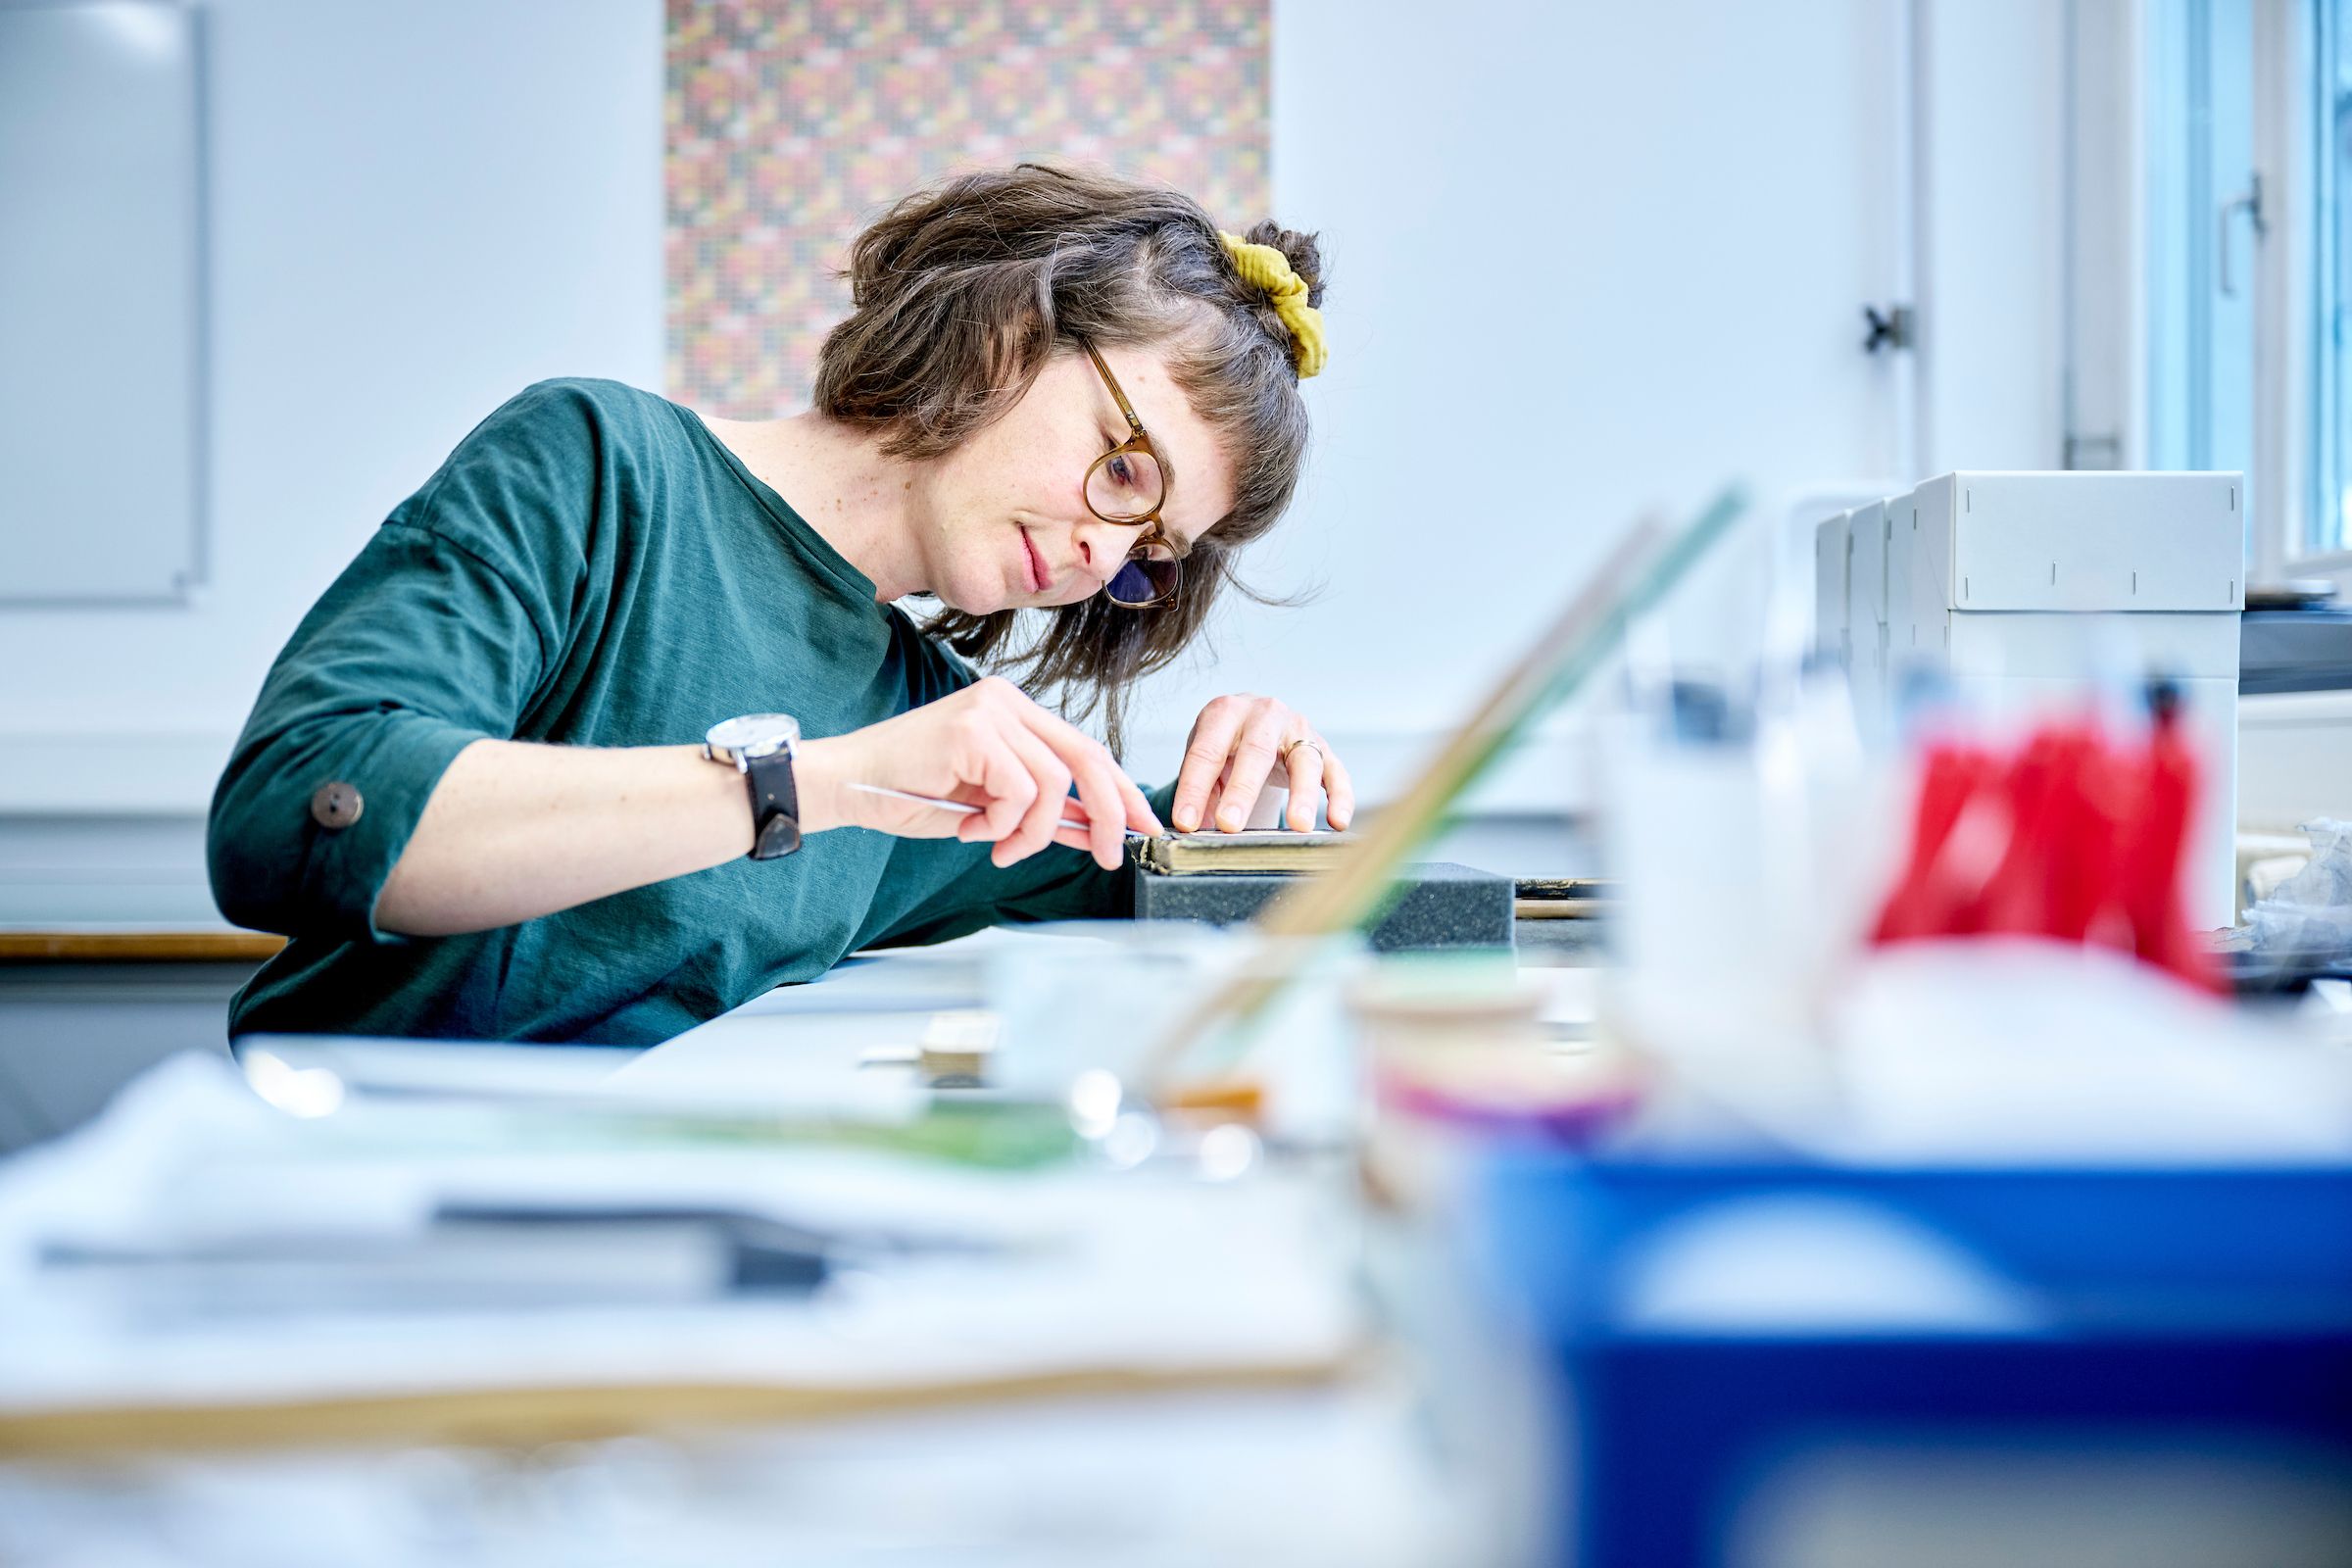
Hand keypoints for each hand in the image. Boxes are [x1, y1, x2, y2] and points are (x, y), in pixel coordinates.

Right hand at [796, 677, 1160, 869]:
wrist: (850, 785)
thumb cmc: (912, 794)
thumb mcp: (993, 809)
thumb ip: (1045, 813)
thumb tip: (1098, 831)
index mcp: (1016, 713)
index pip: (1087, 750)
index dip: (1122, 791)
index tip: (1144, 828)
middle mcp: (1009, 702)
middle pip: (1088, 758)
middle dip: (1109, 814)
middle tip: (1110, 857)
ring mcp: (993, 711)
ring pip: (1055, 784)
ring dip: (1033, 833)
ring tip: (998, 847)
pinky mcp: (975, 730)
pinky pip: (1021, 791)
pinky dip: (1003, 824)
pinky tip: (970, 828)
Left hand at [1169, 694, 1353, 834]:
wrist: (1257, 721)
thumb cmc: (1227, 744)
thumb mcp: (1206, 759)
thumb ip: (1200, 791)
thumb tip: (1193, 829)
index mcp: (1225, 712)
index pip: (1207, 751)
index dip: (1194, 788)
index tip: (1186, 823)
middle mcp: (1264, 714)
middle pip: (1255, 752)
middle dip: (1241, 791)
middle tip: (1230, 826)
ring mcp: (1298, 729)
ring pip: (1304, 761)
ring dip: (1302, 795)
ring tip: (1298, 826)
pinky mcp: (1323, 748)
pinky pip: (1336, 772)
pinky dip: (1340, 798)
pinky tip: (1338, 822)